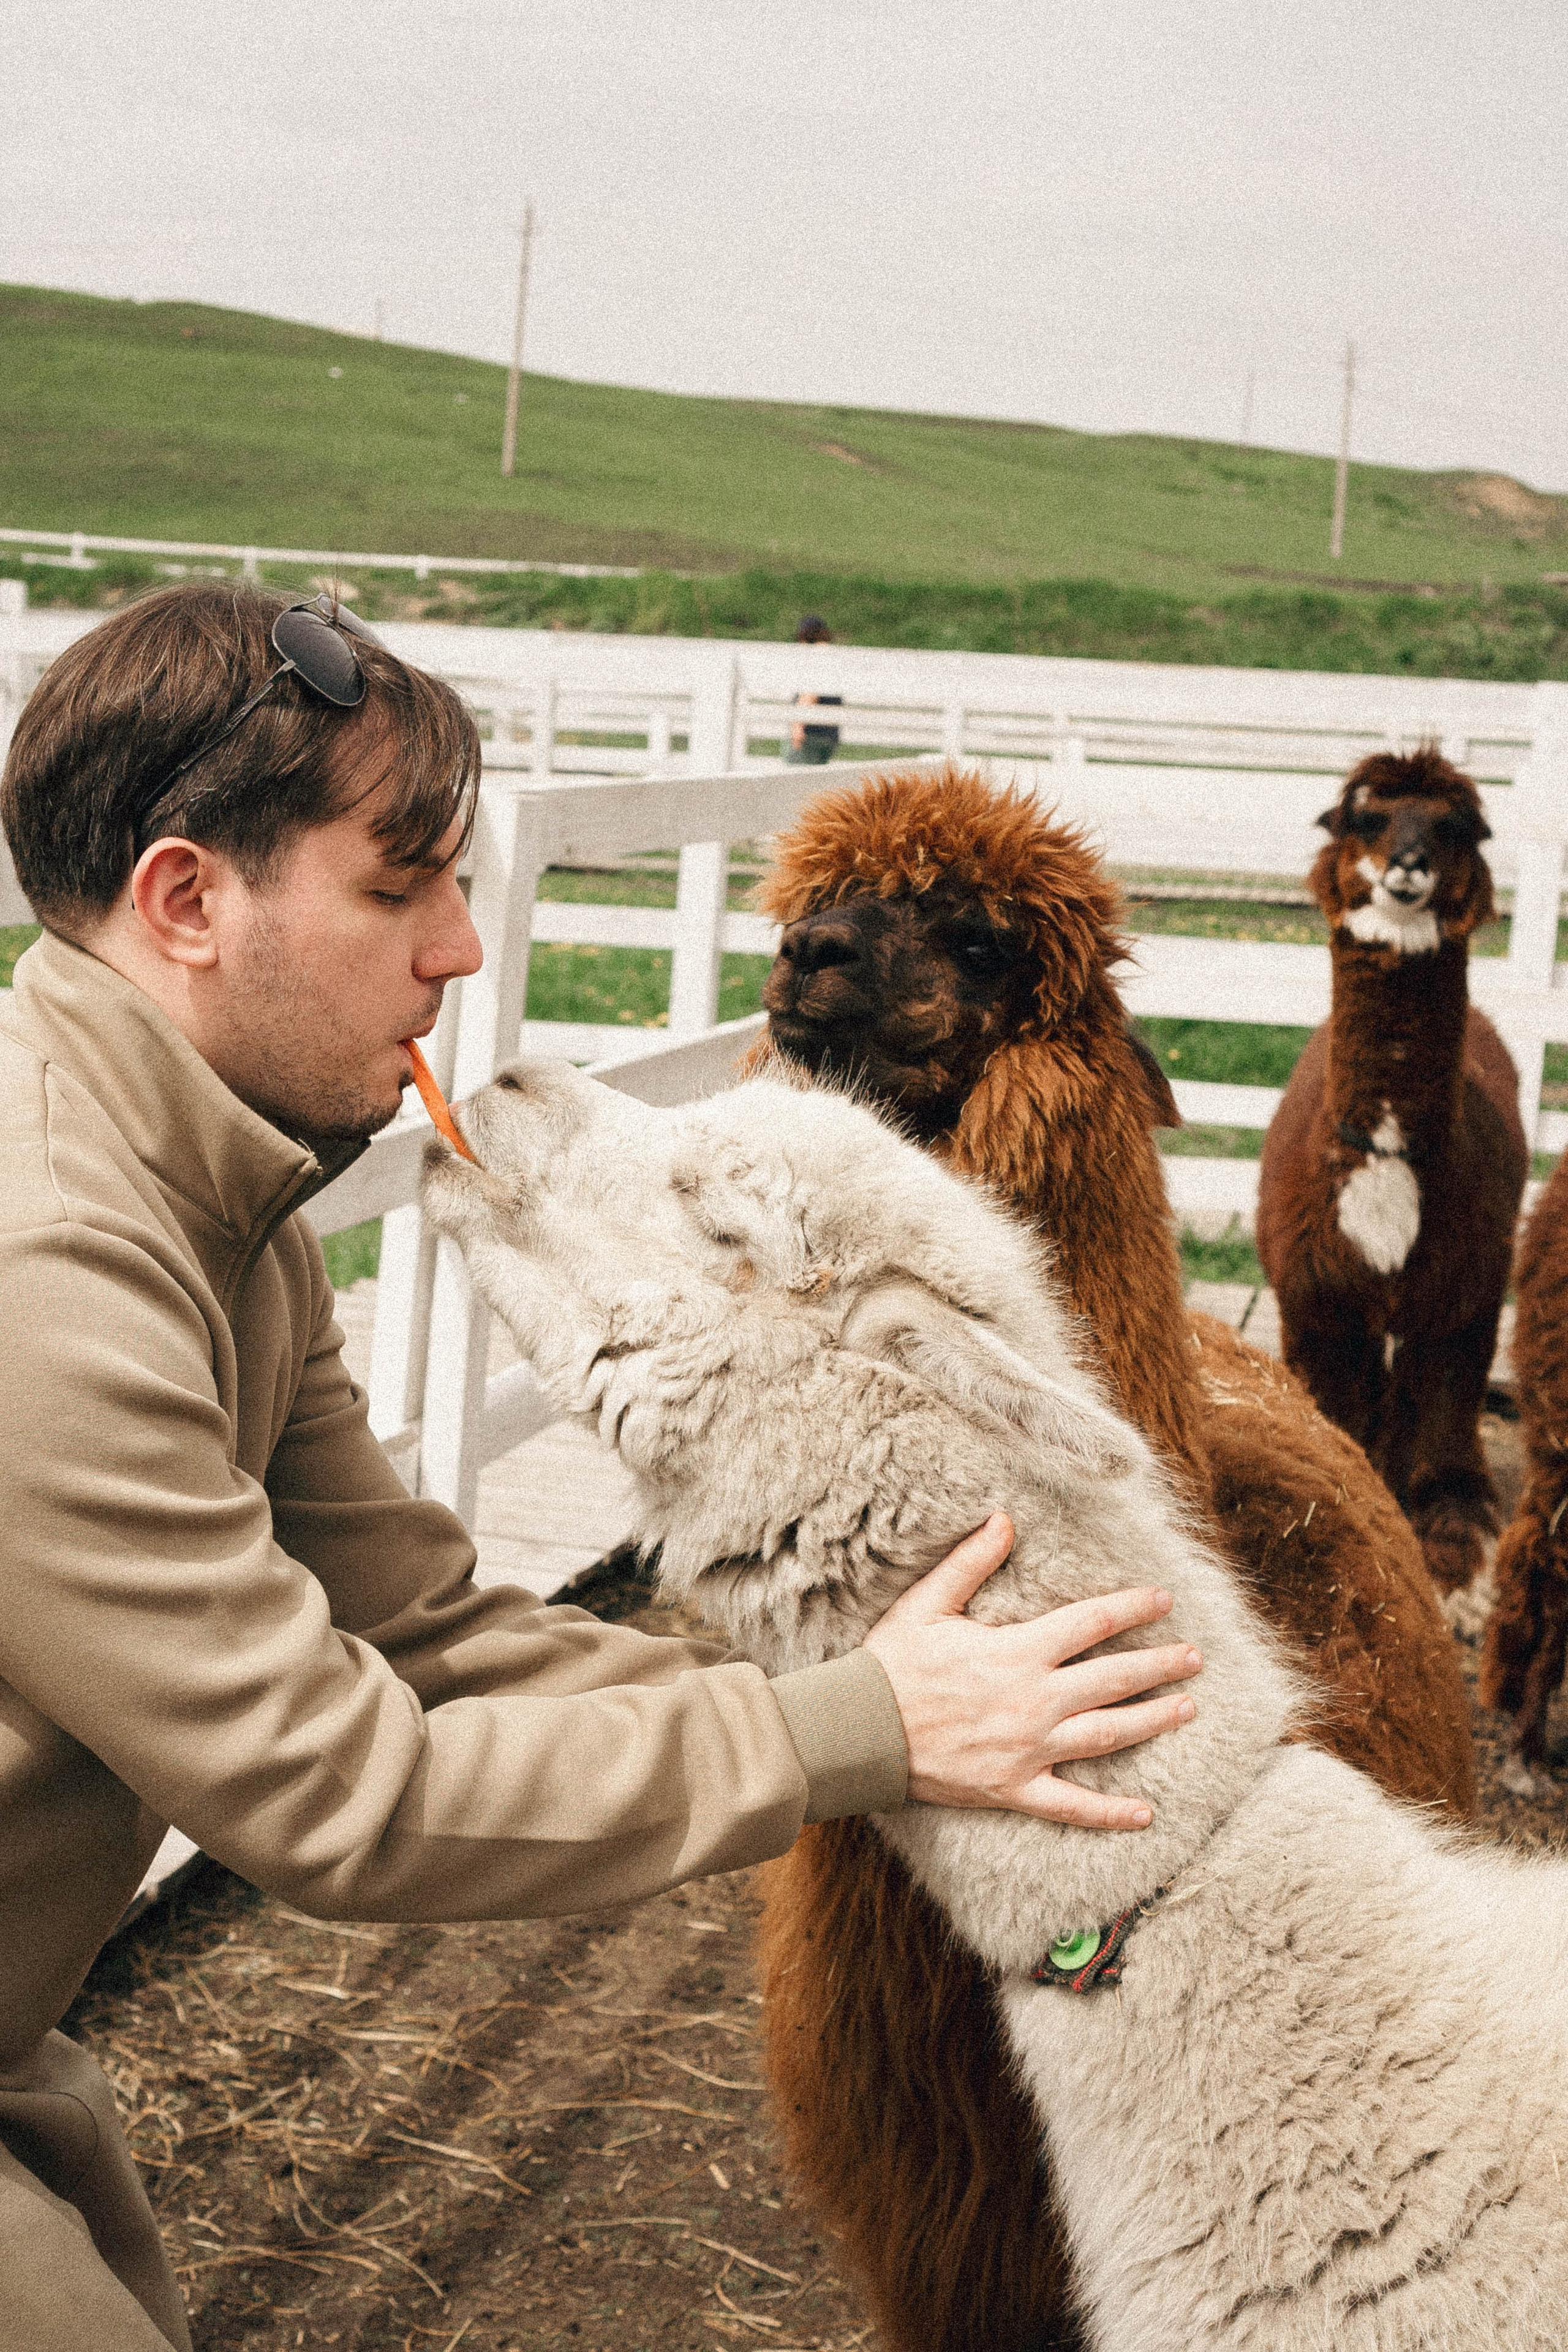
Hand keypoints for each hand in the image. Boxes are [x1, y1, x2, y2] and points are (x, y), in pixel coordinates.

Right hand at [863, 1513, 1200, 1829]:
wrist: (860, 1732)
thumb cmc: (891, 1664)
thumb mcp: (927, 1603)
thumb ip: (969, 1562)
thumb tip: (1004, 1518)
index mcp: (1017, 1652)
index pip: (1092, 1623)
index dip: (1133, 1609)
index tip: (1165, 1599)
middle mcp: (1034, 1701)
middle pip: (1113, 1679)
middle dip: (1160, 1665)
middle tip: (1195, 1657)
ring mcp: (1028, 1749)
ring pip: (1107, 1735)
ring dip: (1152, 1721)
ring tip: (1187, 1709)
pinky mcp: (1014, 1789)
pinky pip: (1071, 1806)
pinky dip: (1110, 1813)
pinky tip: (1146, 1814)